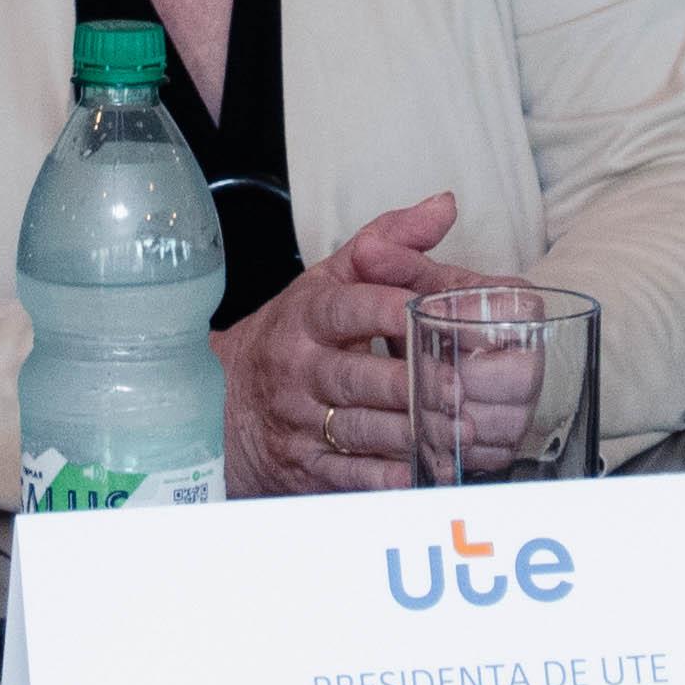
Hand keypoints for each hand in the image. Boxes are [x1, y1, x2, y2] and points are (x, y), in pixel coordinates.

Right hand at [219, 197, 475, 495]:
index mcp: (308, 316)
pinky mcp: (305, 464)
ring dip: (407, 433)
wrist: (228, 398)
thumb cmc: (297, 331)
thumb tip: (443, 206)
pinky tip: (417, 473)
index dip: (382, 310)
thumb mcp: (331, 277)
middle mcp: (299, 369)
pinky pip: (344, 473)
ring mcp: (299, 420)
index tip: (423, 313)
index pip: (344, 309)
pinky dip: (381, 477)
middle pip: (353, 376)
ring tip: (456, 432)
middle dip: (407, 384)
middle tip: (456, 388)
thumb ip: (389, 240)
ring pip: (354, 428)